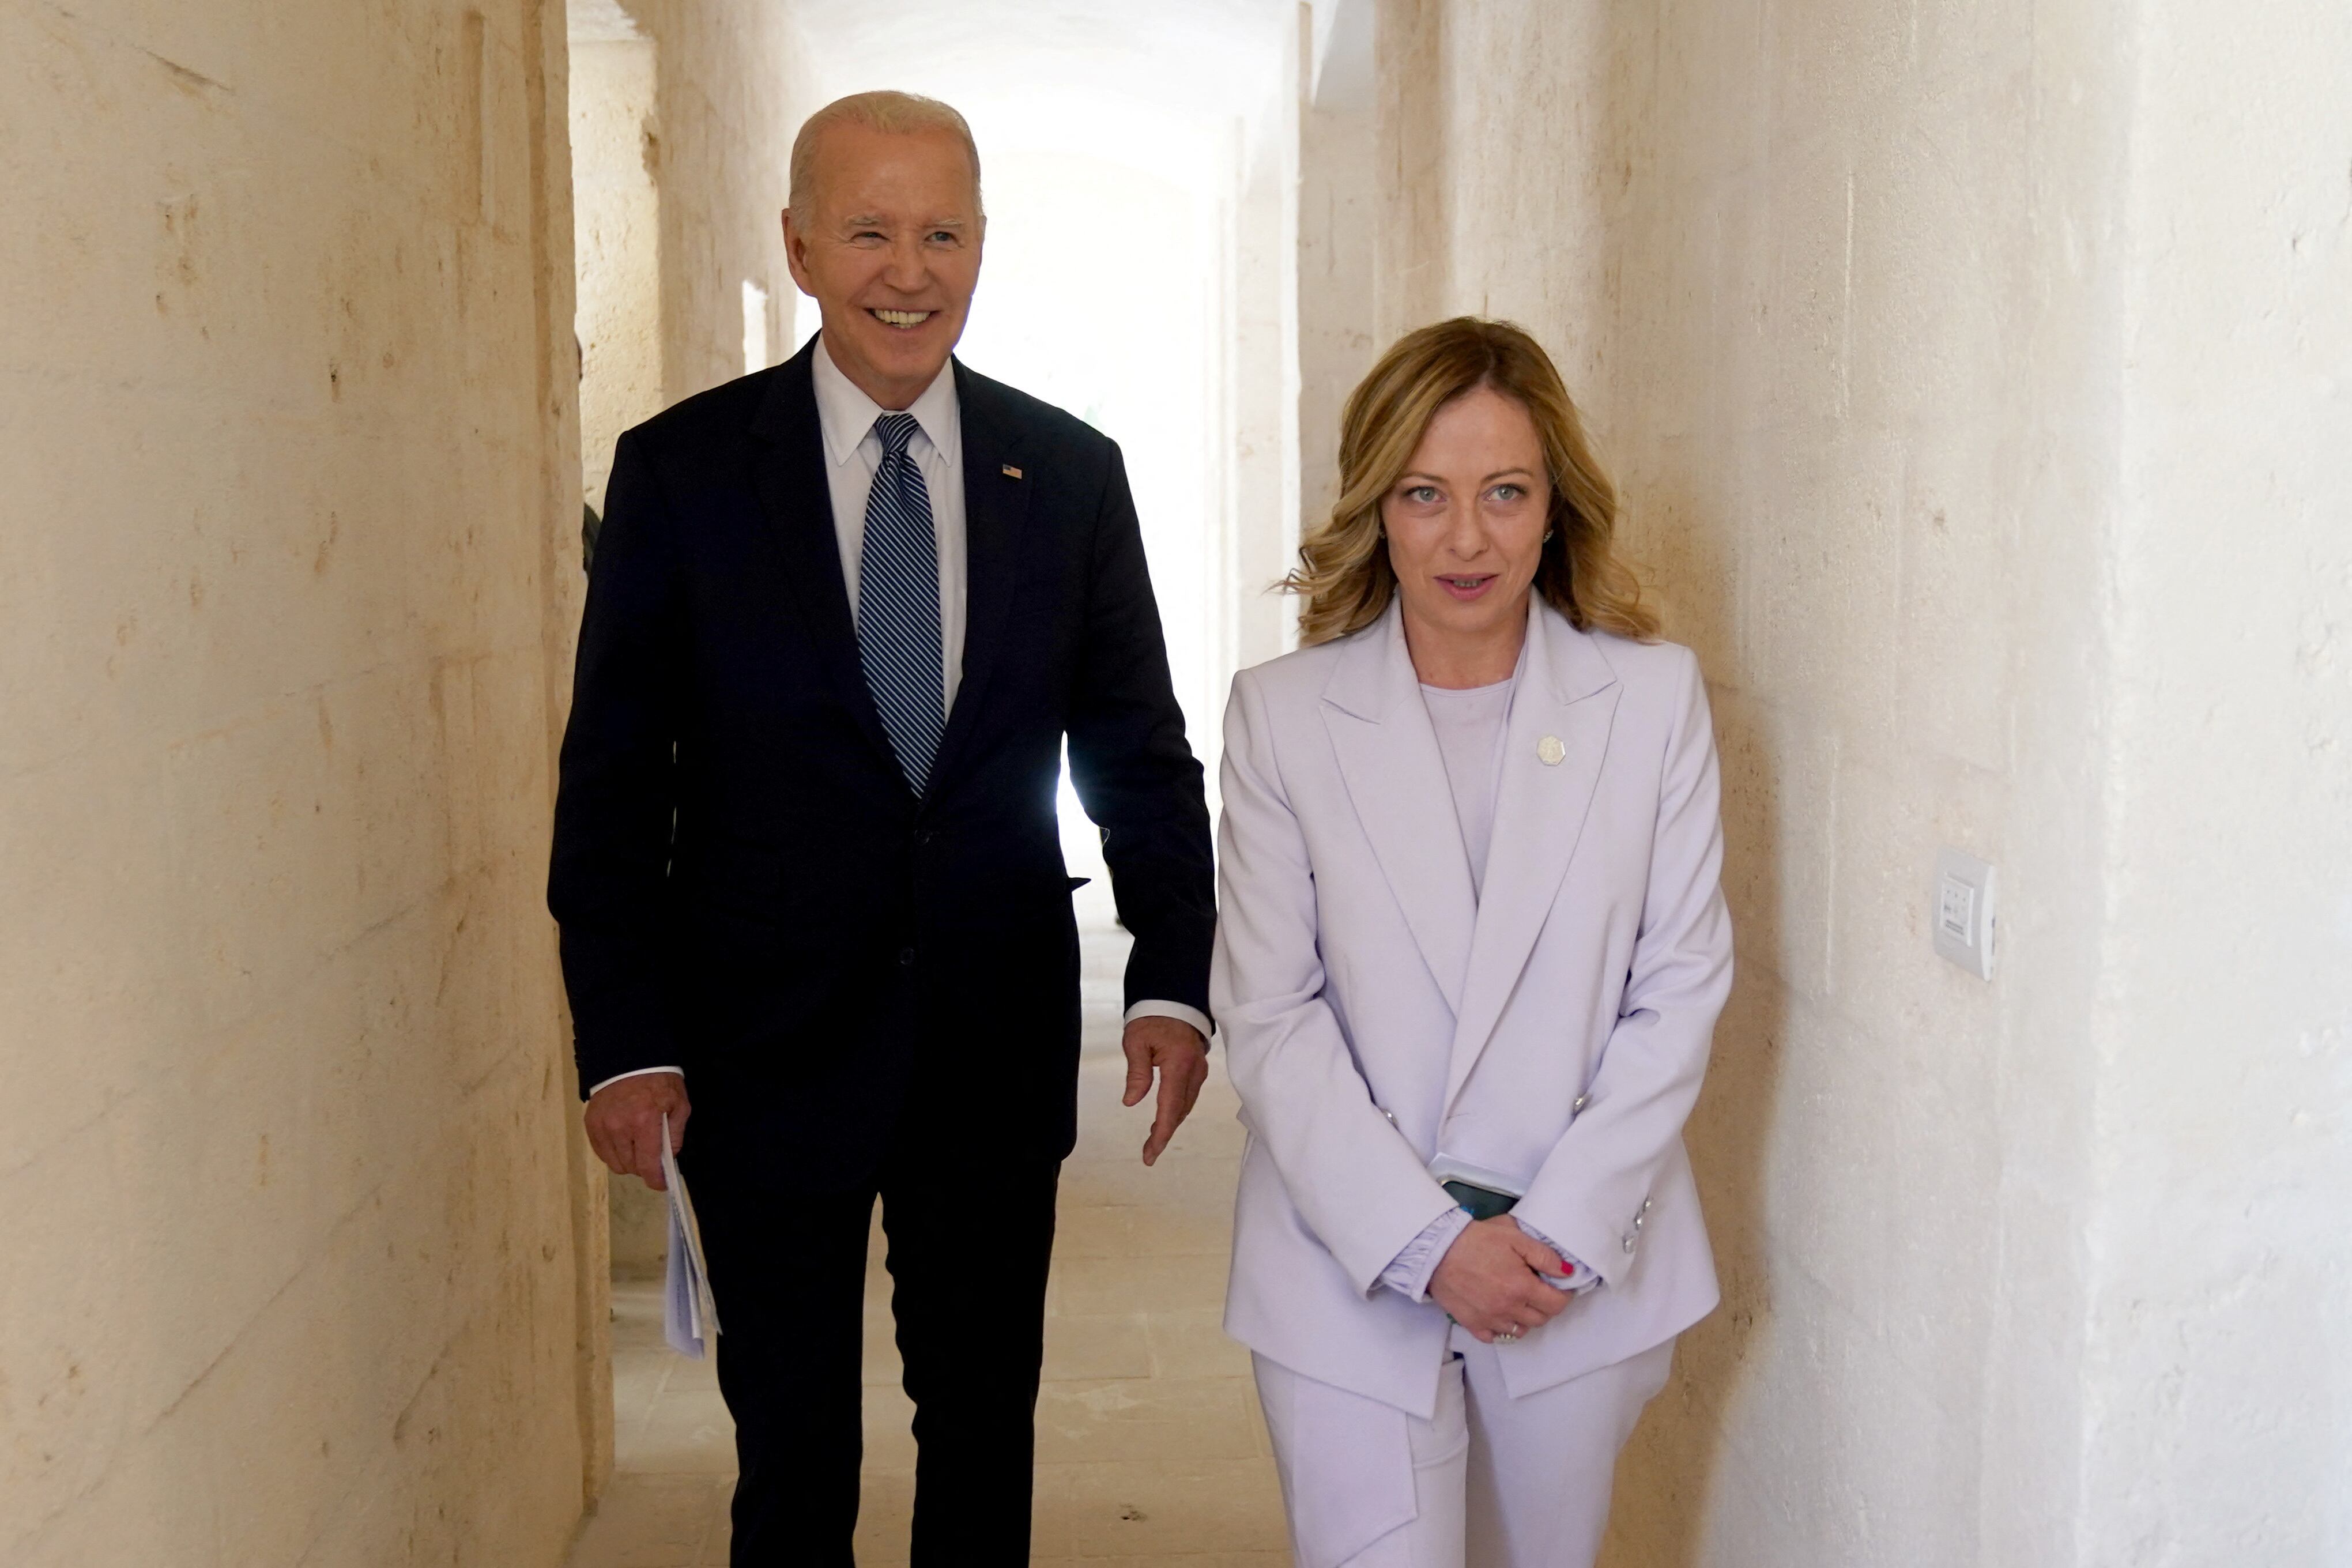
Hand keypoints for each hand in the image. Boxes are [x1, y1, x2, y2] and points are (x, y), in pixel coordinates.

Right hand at [583, 1072, 690, 1190]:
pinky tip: (623, 1141)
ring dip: (628, 1161)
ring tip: (637, 1146)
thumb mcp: (679, 1104)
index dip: (656, 1180)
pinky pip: (602, 1152)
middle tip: (651, 1156)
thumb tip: (668, 1159)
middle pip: (630, 1167)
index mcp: (644, 1121)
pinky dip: (614, 1152)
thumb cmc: (659, 1080)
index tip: (661, 1183)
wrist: (629, 1058)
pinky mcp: (590, 1124)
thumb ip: (675, 1135)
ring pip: (615, 1163)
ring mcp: (602, 1126)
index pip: (647, 1164)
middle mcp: (619, 1127)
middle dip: (644, 1167)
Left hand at [1121, 1015, 1208, 1165]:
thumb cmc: (1151, 1017)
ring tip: (1153, 1139)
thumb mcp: (1136, 1041)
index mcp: (1178, 1065)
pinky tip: (1165, 1116)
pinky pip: (1188, 1095)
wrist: (1174, 998)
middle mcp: (1194, 1071)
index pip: (1169, 1108)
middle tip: (1148, 1153)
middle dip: (1165, 1133)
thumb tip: (1131, 1102)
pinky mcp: (1198, 1068)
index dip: (1161, 1134)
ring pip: (1186, 1105)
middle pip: (1180, 1111)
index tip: (1150, 1154)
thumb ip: (1136, 1073)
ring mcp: (1199, 1070)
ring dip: (1171, 1122)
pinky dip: (1177, 1110)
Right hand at [1428, 1217, 1572, 1343]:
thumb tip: (1567, 1272)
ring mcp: (1490, 1320)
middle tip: (1538, 1288)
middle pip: (1541, 1319)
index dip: (1564, 1295)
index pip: (1557, 1304)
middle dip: (1546, 1305)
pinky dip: (1501, 1326)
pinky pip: (1495, 1336)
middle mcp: (1509, 1309)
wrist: (1436, 1249)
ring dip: (1525, 1317)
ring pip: (1520, 1330)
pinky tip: (1497, 1310)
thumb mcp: (1514, 1236)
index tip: (1559, 1286)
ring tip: (1518, 1300)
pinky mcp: (1472, 1325)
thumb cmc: (1476, 1239)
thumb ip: (1544, 1255)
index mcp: (1522, 1287)